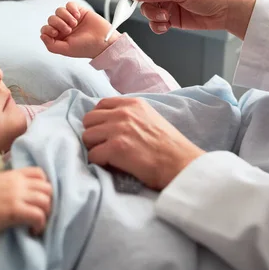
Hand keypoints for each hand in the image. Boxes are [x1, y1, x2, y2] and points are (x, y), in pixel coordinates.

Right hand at [0, 167, 51, 269]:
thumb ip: (9, 184)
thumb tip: (20, 193)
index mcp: (12, 175)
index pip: (40, 173)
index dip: (44, 187)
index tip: (38, 201)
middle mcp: (17, 183)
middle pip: (48, 188)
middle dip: (48, 203)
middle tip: (40, 216)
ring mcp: (16, 196)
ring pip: (46, 201)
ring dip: (46, 215)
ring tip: (37, 225)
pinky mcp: (14, 211)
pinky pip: (38, 216)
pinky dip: (40, 225)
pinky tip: (33, 232)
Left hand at [40, 1, 120, 58]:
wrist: (103, 41)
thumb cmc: (86, 47)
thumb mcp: (66, 50)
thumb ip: (51, 45)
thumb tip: (42, 35)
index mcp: (59, 37)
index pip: (45, 29)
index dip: (48, 29)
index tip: (56, 33)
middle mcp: (63, 28)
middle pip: (51, 18)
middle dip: (59, 23)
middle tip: (69, 30)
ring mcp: (71, 18)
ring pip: (59, 10)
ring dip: (66, 16)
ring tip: (75, 23)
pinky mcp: (79, 11)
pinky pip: (69, 4)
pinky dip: (72, 9)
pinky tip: (78, 16)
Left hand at [83, 97, 203, 189]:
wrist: (182, 163)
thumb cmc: (170, 146)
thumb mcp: (151, 118)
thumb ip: (130, 115)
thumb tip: (109, 122)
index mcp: (133, 104)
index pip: (101, 104)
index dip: (100, 120)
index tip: (105, 132)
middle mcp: (123, 113)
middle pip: (89, 119)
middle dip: (94, 133)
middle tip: (104, 146)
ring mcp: (118, 129)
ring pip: (87, 136)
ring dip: (94, 148)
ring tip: (108, 157)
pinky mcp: (115, 148)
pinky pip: (92, 155)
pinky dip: (98, 163)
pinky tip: (111, 165)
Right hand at [116, 0, 255, 39]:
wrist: (228, 11)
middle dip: (142, 3)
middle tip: (150, 7)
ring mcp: (167, 2)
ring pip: (146, 10)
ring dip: (153, 15)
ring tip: (167, 17)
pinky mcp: (171, 17)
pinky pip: (155, 22)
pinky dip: (158, 26)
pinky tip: (167, 25)